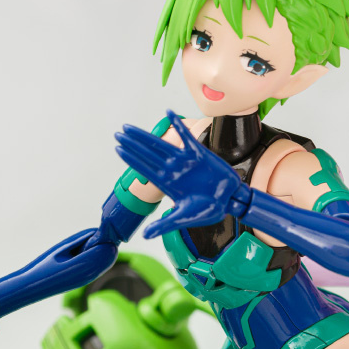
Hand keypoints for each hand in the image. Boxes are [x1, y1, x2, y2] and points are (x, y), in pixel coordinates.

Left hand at [114, 113, 248, 238]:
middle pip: (148, 153)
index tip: (118, 148)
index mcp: (168, 183)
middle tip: (119, 133)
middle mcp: (173, 170)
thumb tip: (146, 236)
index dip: (131, 158)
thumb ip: (164, 224)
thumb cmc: (208, 210)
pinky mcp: (199, 153)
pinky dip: (178, 125)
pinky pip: (186, 136)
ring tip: (130, 128)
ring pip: (161, 144)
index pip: (144, 168)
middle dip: (132, 143)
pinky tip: (168, 113)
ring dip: (145, 136)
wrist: (230, 201)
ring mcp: (185, 160)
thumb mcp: (184, 217)